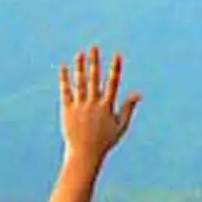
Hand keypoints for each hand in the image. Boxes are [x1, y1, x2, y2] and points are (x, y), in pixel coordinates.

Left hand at [59, 45, 139, 163]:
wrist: (84, 154)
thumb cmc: (104, 141)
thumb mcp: (120, 125)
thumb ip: (128, 107)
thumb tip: (138, 93)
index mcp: (107, 107)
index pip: (113, 84)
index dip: (115, 69)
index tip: (117, 55)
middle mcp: (93, 104)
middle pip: (95, 79)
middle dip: (95, 62)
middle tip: (94, 47)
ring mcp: (80, 107)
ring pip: (80, 83)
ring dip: (80, 67)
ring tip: (80, 53)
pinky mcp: (67, 110)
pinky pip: (66, 91)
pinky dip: (64, 79)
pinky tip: (63, 67)